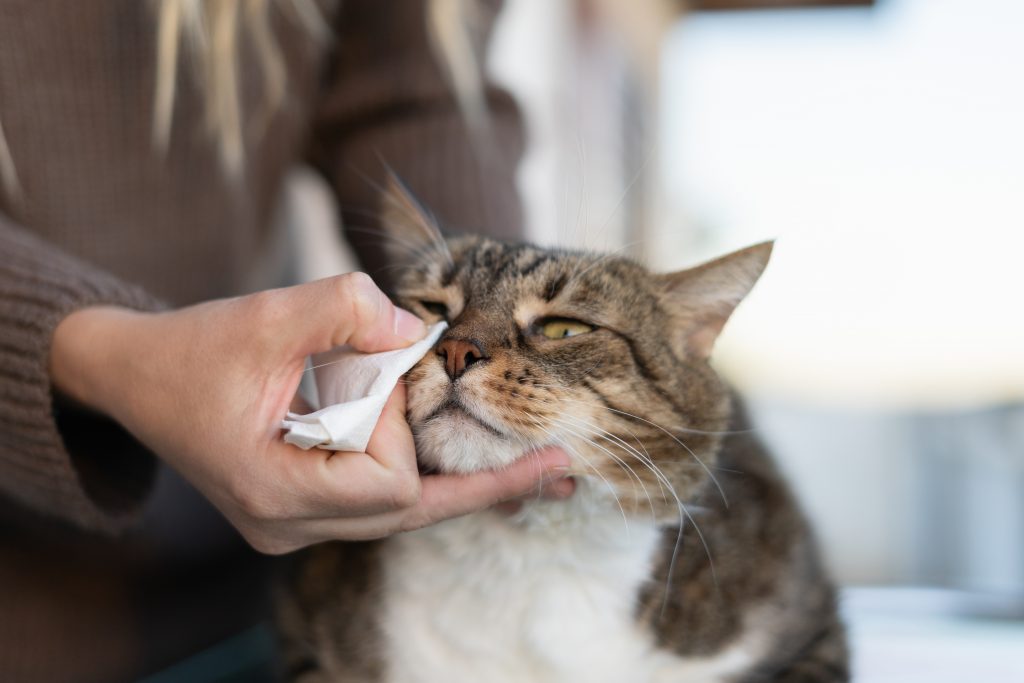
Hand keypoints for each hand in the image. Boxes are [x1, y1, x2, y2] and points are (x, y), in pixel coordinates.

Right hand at [50, 273, 573, 552]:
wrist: (136, 376)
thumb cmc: (194, 348)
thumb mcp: (266, 314)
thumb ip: (344, 309)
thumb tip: (419, 327)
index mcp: (277, 493)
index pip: (390, 483)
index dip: (403, 428)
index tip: (373, 375)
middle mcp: (290, 526)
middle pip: (413, 511)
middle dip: (478, 481)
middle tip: (565, 474)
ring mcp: (296, 525)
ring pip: (403, 511)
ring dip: (460, 483)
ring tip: (544, 477)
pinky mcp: (304, 508)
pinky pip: (382, 499)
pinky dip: (428, 477)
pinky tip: (482, 472)